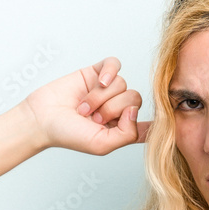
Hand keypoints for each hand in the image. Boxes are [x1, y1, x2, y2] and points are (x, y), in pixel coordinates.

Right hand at [22, 57, 150, 154]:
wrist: (42, 119)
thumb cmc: (69, 135)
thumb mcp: (103, 144)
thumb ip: (127, 134)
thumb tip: (135, 111)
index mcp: (124, 128)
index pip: (150, 123)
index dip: (157, 121)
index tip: (166, 121)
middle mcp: (119, 108)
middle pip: (135, 99)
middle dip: (113, 109)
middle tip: (94, 118)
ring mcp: (108, 90)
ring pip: (122, 84)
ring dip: (100, 97)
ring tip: (83, 108)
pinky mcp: (96, 73)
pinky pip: (114, 65)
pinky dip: (109, 72)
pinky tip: (98, 81)